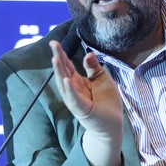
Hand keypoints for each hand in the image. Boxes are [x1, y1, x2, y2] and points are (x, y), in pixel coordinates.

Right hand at [50, 40, 122, 165]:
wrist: (113, 124)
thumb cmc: (107, 102)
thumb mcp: (102, 79)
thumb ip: (94, 67)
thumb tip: (88, 53)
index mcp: (78, 81)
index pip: (67, 66)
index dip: (61, 54)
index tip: (54, 42)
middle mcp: (73, 90)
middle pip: (64, 72)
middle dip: (58, 58)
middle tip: (53, 44)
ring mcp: (76, 100)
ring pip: (65, 85)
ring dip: (60, 72)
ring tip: (55, 59)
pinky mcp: (82, 110)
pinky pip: (74, 99)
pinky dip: (70, 90)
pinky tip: (67, 80)